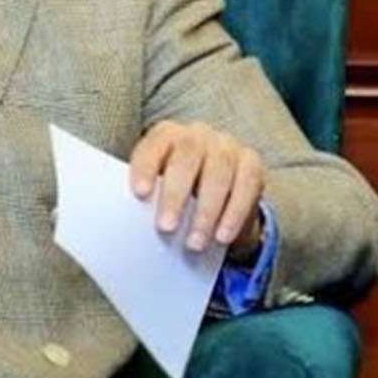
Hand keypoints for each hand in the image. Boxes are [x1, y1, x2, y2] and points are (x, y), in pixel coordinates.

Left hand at [129, 120, 264, 258]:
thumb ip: (147, 197)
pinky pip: (246, 186)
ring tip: (194, 243)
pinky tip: (222, 237)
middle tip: (166, 227)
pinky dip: (234, 214)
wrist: (217, 194)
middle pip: (187, 155)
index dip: (146, 166)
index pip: (154, 144)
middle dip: (175, 193)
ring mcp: (227, 145)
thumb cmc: (177, 192)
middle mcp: (197, 134)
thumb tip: (126, 224)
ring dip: (206, 211)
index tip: (139, 193)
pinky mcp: (251, 163)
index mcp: (167, 135)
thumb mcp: (158, 189)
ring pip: (219, 172)